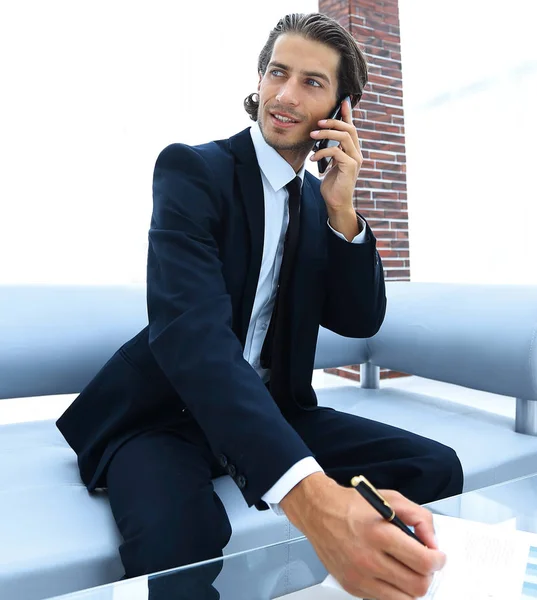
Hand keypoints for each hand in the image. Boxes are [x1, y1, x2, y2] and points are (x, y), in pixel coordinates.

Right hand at [281, 473, 445, 599]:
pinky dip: (393, 590)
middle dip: (427, 575)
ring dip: (411, 586)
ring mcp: (359, 577)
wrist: (318, 511)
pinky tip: (389, 572)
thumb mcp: (389, 498)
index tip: (438, 557)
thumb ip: (418, 517)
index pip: (423, 562)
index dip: (438, 561)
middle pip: (417, 586)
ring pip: (404, 599)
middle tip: (424, 563)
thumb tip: (432, 542)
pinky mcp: (352, 587)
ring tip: (407, 569)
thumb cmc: (352, 504)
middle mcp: (368, 559)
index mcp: (379, 534)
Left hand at [309, 98, 362, 213]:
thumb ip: (331, 151)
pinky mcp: (350, 167)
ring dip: (327, 133)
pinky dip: (323, 152)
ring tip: (312, 136)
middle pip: (350, 129)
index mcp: (353, 151)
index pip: (352, 128)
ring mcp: (355, 160)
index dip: (348, 114)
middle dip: (333, 122)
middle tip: (317, 122)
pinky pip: (337, 152)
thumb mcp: (331, 164)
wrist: (336, 203)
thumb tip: (322, 137)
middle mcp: (357, 153)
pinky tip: (313, 159)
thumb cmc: (332, 184)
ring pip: (344, 137)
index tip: (343, 101)